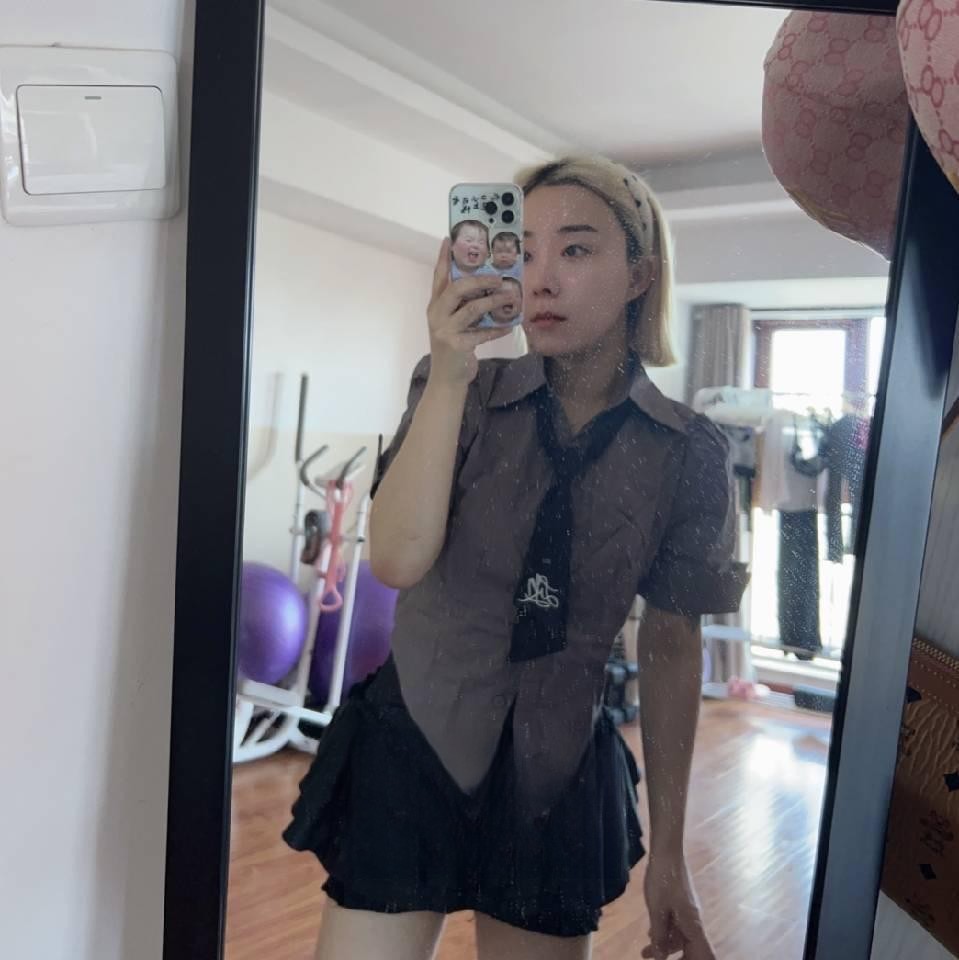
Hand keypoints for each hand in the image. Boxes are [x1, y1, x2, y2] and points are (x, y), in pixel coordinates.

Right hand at [426, 238, 513, 385]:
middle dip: (479, 280)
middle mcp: (437, 315)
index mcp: (435, 307)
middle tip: (498, 277)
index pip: (438, 278)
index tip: (449, 239)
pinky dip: (498, 329)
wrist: (447, 380)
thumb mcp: (452, 324)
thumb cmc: (453, 349)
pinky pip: (482, 333)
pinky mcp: (457, 345)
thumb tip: (487, 287)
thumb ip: (462, 307)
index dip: (444, 259)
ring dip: (494, 302)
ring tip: (509, 297)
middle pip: (456, 288)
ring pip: (472, 309)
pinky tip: (510, 325)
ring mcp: (445, 330)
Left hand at [641, 854, 715, 959]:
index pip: (704, 955)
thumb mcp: (657, 911)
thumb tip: (661, 959)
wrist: (666, 854)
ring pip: (680, 937)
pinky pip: (676, 926)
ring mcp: (687, 913)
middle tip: (653, 959)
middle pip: (690, 950)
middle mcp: (694, 922)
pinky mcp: (680, 905)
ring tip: (645, 952)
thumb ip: (660, 936)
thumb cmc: (662, 881)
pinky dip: (665, 933)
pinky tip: (650, 934)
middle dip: (676, 959)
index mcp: (693, 926)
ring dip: (665, 946)